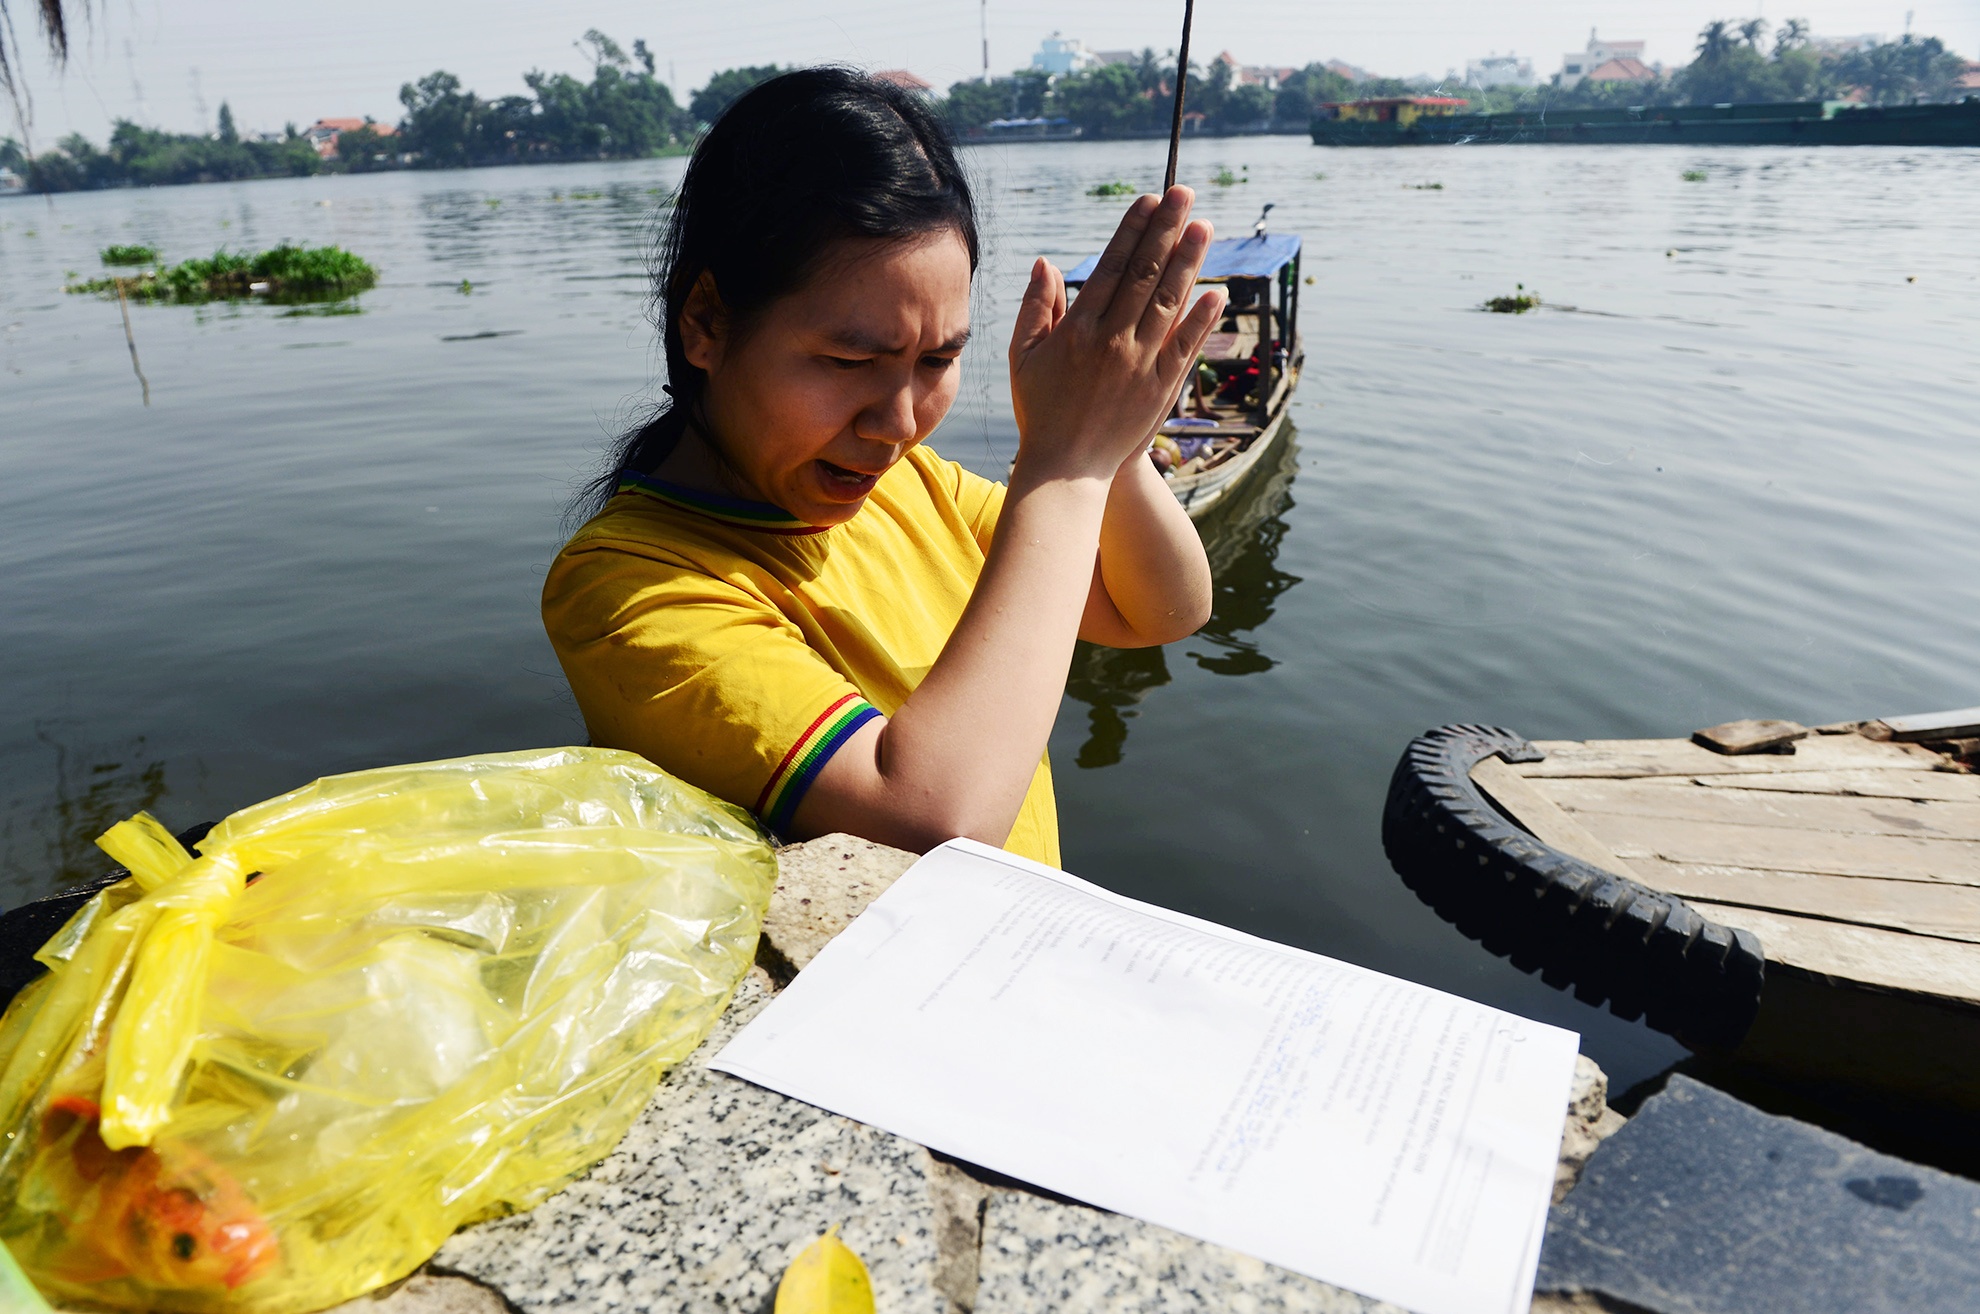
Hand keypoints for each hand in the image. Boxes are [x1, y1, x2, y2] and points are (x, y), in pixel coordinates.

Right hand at [1007, 187, 1226, 482]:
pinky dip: (1201, 318)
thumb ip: (1035, 308)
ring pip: (1168, 303)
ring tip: (1204, 226)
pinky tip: (1217, 290)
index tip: (1149, 200)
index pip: (1111, 266)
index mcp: (1078, 330)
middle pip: (1144, 274)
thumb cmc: (1040, 411)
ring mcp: (1139, 365)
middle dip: (1166, 229)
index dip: (1132, 230)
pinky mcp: (1160, 390)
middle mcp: (1112, 341)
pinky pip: (1185, 346)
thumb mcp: (1022, 357)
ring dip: (1189, 261)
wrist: (1066, 469)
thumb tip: (1046, 263)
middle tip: (1184, 193)